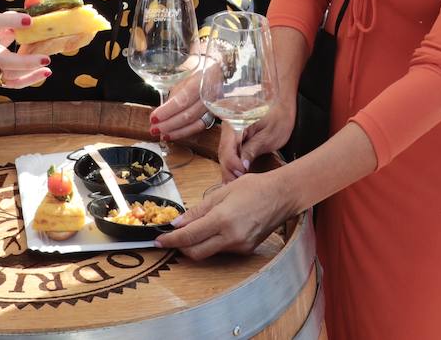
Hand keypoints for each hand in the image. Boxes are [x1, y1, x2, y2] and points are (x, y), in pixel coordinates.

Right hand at [0, 11, 51, 88]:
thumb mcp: (3, 18)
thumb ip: (20, 13)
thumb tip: (38, 1)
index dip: (12, 21)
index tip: (30, 20)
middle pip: (2, 60)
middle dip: (25, 62)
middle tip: (46, 58)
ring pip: (6, 76)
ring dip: (29, 73)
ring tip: (47, 66)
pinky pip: (11, 84)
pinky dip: (28, 80)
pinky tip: (44, 73)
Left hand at [149, 70, 214, 140]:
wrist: (222, 69)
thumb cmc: (201, 69)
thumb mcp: (187, 74)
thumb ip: (176, 91)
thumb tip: (162, 108)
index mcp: (202, 80)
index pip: (183, 99)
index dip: (168, 111)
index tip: (154, 117)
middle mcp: (210, 94)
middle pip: (188, 115)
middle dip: (169, 124)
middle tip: (153, 129)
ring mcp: (215, 105)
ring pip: (195, 123)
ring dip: (176, 131)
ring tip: (161, 135)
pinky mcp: (215, 113)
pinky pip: (200, 126)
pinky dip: (186, 132)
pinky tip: (174, 134)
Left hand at [155, 170, 296, 258]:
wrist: (282, 195)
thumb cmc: (253, 187)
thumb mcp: (221, 192)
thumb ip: (198, 210)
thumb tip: (177, 223)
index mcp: (222, 220)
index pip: (188, 237)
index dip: (170, 240)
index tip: (158, 240)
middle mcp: (230, 237)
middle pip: (195, 252)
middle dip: (181, 247)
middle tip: (172, 237)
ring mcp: (239, 246)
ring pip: (209, 252)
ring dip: (197, 244)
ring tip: (194, 229)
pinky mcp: (246, 250)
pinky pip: (222, 250)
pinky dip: (213, 242)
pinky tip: (214, 230)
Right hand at [218, 96, 294, 180]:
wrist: (282, 103)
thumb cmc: (279, 114)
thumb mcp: (269, 135)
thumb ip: (253, 149)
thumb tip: (242, 166)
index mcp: (236, 120)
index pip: (227, 146)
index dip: (232, 163)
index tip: (241, 174)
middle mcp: (229, 124)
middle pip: (223, 152)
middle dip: (229, 170)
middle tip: (236, 185)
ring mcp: (230, 130)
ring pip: (225, 153)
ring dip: (230, 169)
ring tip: (236, 183)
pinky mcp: (234, 136)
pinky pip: (230, 151)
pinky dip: (233, 163)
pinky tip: (236, 175)